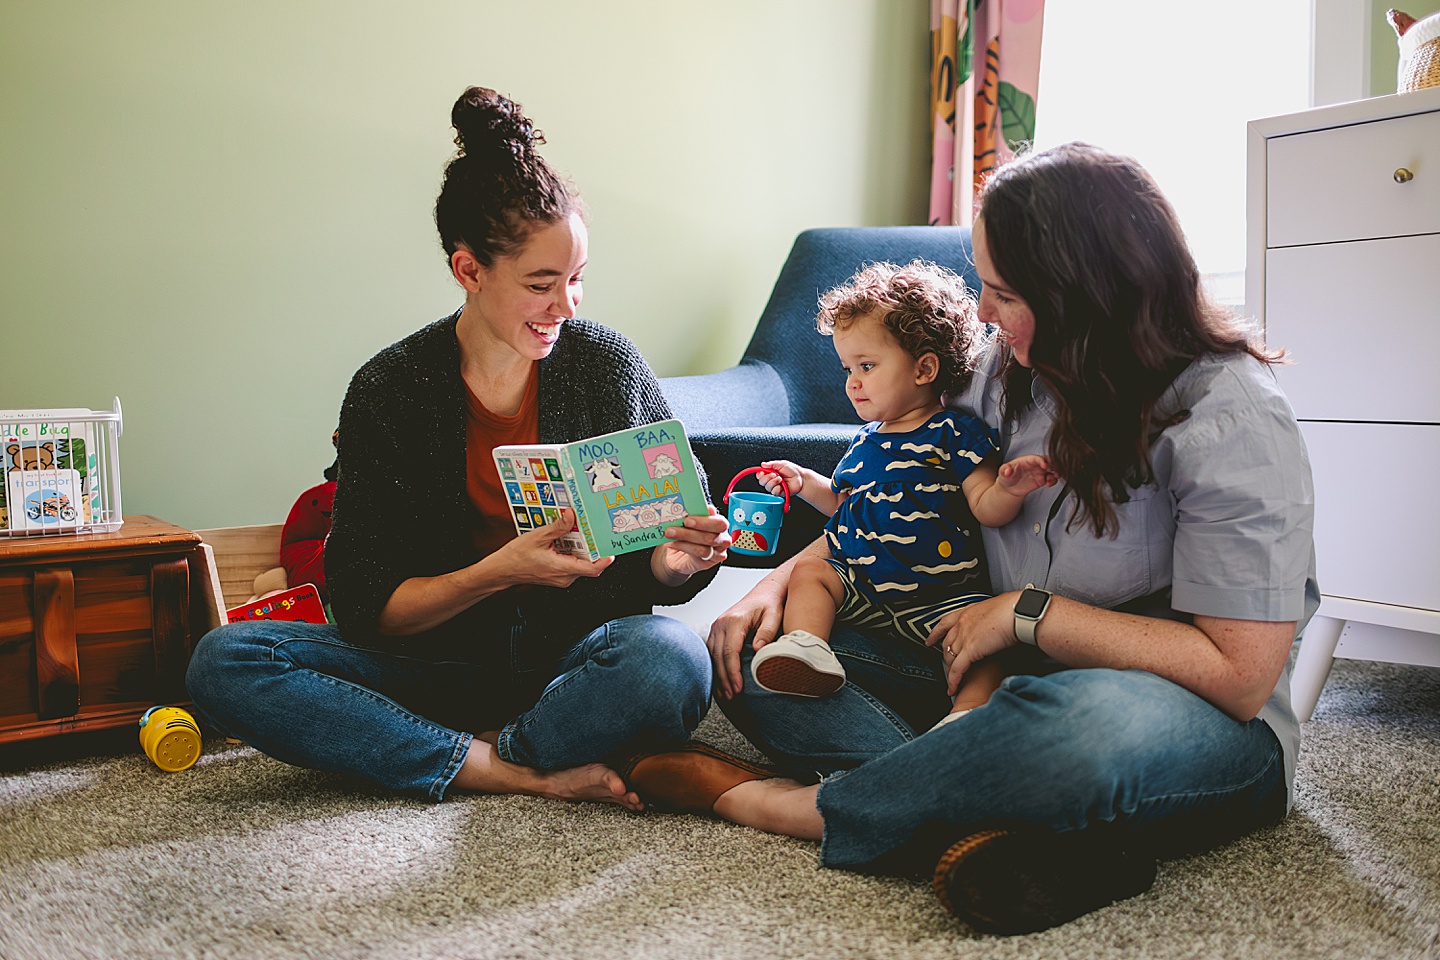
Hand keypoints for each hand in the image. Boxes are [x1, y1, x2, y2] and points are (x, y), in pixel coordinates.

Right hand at [495, 510, 613, 587]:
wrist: (502, 570)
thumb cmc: (516, 557)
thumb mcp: (538, 537)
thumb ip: (558, 527)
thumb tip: (571, 515)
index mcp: (562, 568)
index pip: (592, 569)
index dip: (604, 560)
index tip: (612, 551)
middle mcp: (564, 577)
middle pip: (588, 565)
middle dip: (592, 549)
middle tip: (592, 532)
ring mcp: (561, 579)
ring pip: (580, 565)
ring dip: (581, 550)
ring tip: (576, 534)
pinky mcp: (557, 576)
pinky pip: (571, 566)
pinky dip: (572, 554)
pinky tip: (565, 542)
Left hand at [655, 505, 731, 584]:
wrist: (681, 553)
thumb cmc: (688, 534)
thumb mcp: (689, 522)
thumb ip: (692, 515)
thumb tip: (684, 508)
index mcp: (720, 524)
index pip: (719, 523)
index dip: (705, 521)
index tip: (689, 518)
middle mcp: (722, 538)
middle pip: (712, 536)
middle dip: (692, 531)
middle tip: (677, 526)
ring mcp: (717, 552)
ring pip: (703, 548)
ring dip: (684, 539)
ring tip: (670, 533)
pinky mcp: (708, 563)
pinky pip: (696, 555)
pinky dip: (682, 547)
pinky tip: (671, 543)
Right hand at [706, 576, 785, 698]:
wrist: (765, 592)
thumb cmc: (771, 603)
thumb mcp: (774, 615)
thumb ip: (766, 632)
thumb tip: (756, 650)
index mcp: (734, 620)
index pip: (729, 652)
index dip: (733, 672)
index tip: (738, 688)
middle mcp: (721, 623)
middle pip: (718, 656)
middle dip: (724, 678)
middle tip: (731, 696)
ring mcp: (716, 626)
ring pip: (712, 656)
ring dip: (717, 676)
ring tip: (725, 694)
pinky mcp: (716, 630)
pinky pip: (711, 652)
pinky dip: (715, 668)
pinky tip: (720, 681)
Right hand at [758, 460, 802, 496]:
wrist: (801, 478)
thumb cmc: (793, 470)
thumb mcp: (782, 464)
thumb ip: (771, 464)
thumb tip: (762, 464)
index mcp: (770, 472)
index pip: (760, 475)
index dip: (760, 474)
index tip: (762, 472)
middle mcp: (771, 480)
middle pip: (761, 482)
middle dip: (767, 478)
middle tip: (774, 474)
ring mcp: (775, 486)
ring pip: (767, 487)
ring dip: (773, 482)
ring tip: (780, 479)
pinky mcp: (779, 492)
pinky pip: (773, 492)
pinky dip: (776, 488)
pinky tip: (781, 485)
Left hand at [925, 592, 1019, 695]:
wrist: (1019, 611)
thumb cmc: (1015, 609)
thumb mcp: (997, 609)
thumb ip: (990, 618)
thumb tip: (996, 623)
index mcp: (968, 612)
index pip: (945, 623)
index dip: (935, 633)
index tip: (930, 640)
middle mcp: (962, 623)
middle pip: (946, 643)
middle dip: (944, 656)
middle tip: (945, 665)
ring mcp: (964, 637)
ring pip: (950, 658)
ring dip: (949, 671)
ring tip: (950, 680)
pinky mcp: (970, 650)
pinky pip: (957, 669)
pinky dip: (953, 680)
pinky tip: (952, 688)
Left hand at [997, 454, 1058, 496]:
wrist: (1009, 488)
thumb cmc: (1007, 477)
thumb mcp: (1003, 472)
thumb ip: (1005, 470)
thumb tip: (1007, 470)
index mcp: (1027, 460)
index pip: (1037, 458)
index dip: (1042, 461)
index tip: (1045, 466)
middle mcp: (1035, 464)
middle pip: (1048, 461)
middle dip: (1054, 464)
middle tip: (1054, 471)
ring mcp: (1040, 471)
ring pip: (1053, 469)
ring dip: (1056, 472)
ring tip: (1054, 478)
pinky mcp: (1042, 479)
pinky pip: (1052, 478)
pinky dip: (1054, 480)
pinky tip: (1049, 484)